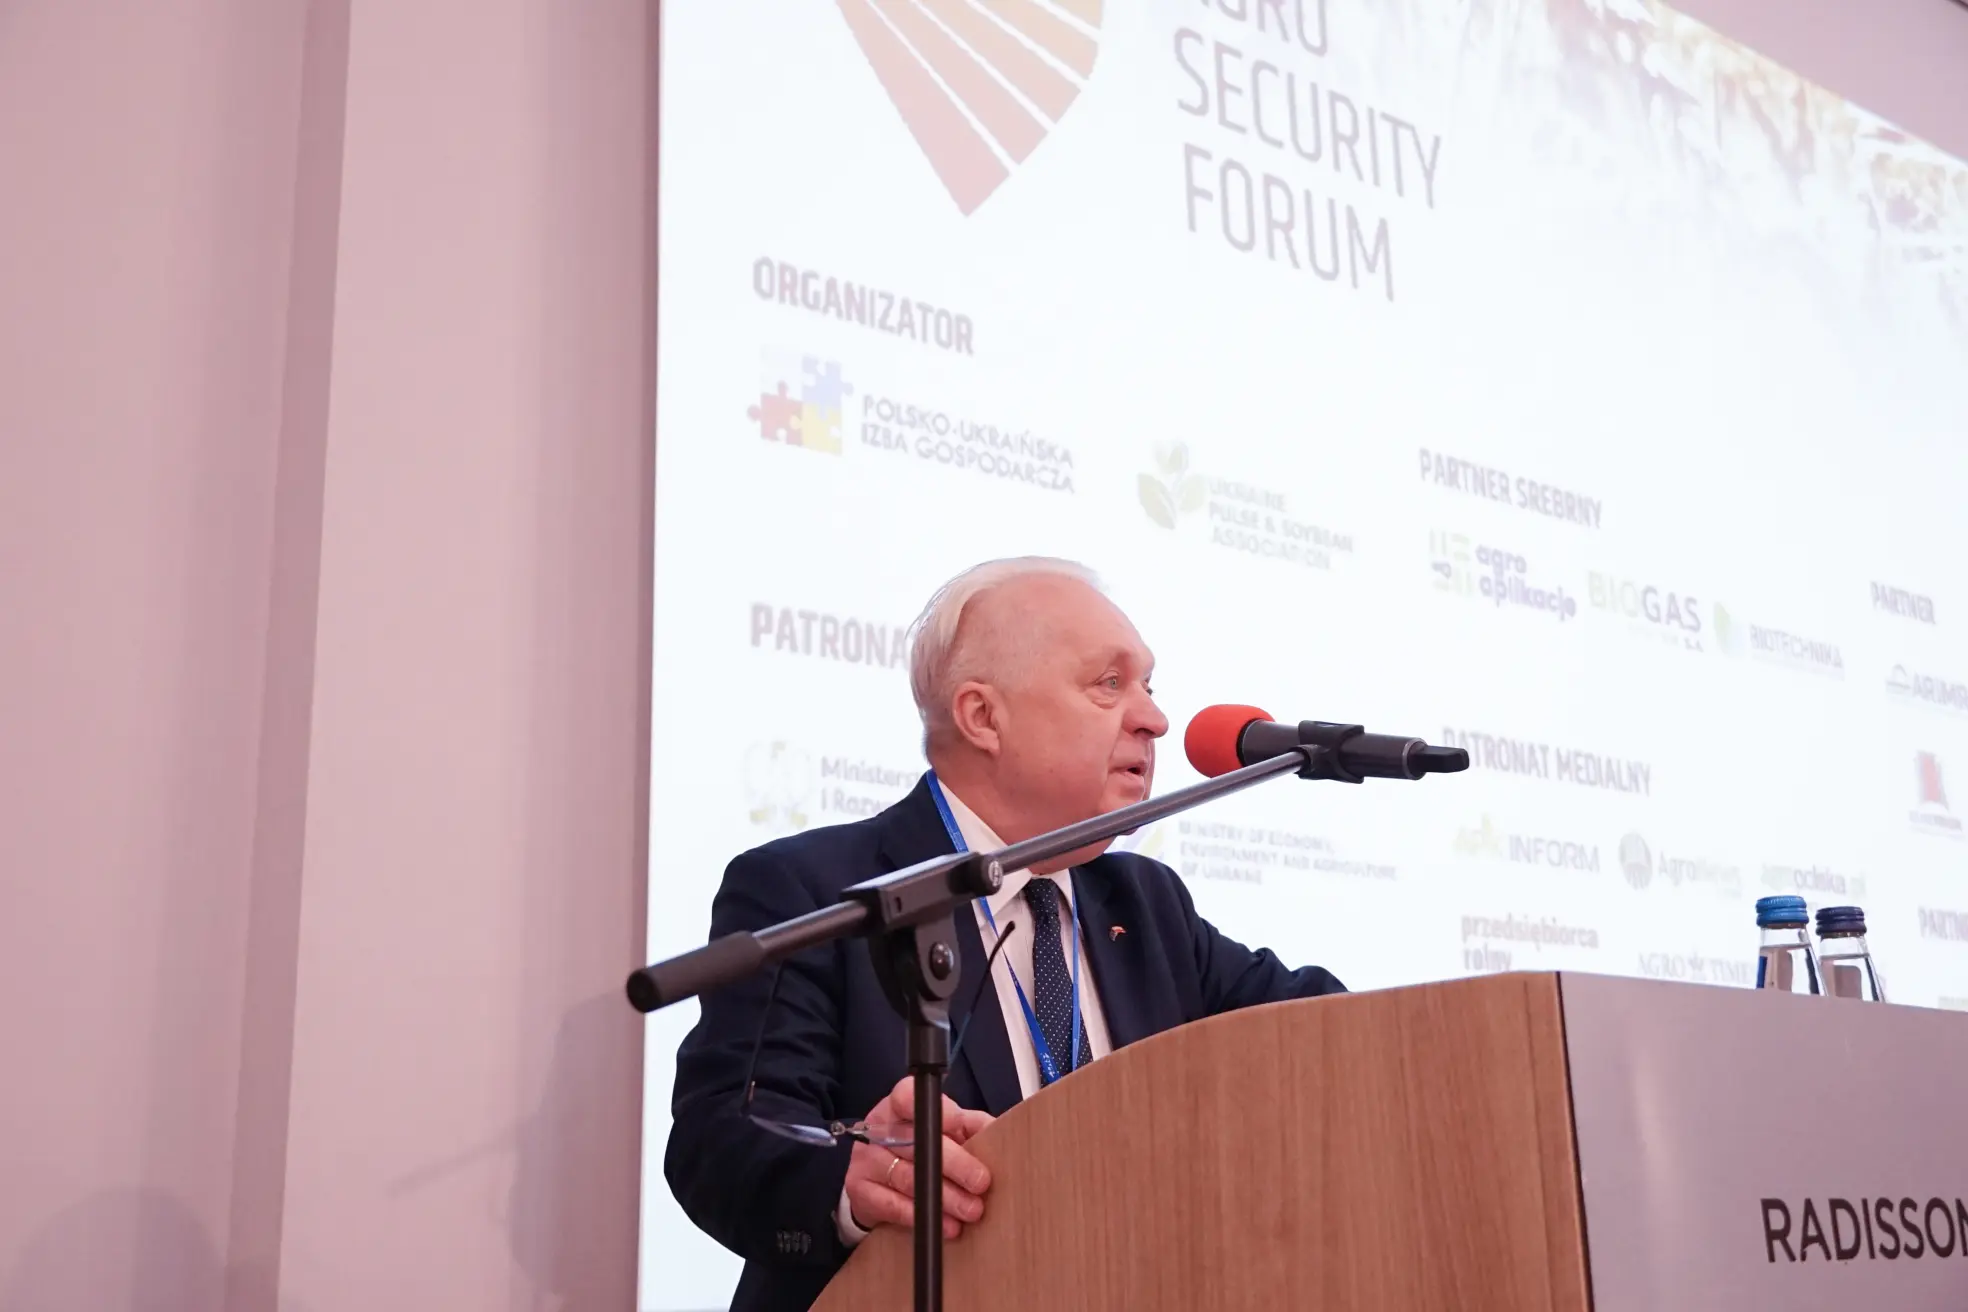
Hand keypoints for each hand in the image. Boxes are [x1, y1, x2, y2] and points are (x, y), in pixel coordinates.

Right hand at [843, 1077, 993, 1238]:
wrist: (878, 1182)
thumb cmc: (919, 1148)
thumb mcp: (945, 1130)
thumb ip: (969, 1127)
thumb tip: (998, 1131)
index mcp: (899, 1105)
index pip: (908, 1096)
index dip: (934, 1111)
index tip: (958, 1126)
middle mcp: (878, 1128)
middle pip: (916, 1142)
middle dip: (954, 1164)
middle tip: (981, 1182)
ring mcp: (866, 1159)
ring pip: (908, 1177)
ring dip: (944, 1197)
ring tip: (971, 1210)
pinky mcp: (859, 1189)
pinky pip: (893, 1205)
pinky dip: (923, 1216)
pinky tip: (946, 1225)